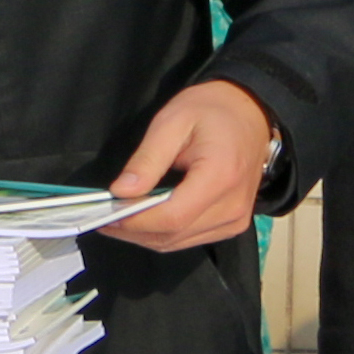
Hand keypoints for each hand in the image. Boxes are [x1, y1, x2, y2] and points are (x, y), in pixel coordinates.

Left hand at [102, 78, 277, 251]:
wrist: (250, 113)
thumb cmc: (213, 111)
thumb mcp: (172, 122)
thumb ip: (147, 160)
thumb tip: (121, 191)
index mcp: (220, 177)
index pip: (171, 217)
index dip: (134, 221)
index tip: (105, 214)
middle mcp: (232, 205)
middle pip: (172, 235)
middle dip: (132, 230)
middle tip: (102, 215)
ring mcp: (235, 219)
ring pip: (178, 242)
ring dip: (144, 234)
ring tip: (118, 216)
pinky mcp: (233, 224)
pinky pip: (190, 239)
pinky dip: (163, 233)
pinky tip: (144, 217)